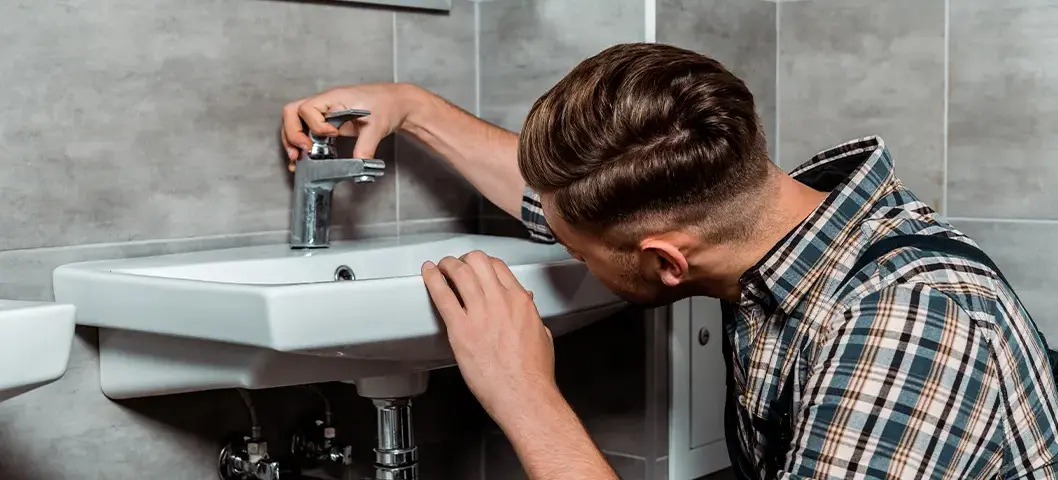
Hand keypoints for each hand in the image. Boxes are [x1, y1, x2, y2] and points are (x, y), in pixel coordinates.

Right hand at [280, 83, 424, 170]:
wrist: (397, 104)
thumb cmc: (387, 105)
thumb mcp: (378, 126)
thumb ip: (366, 146)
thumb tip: (358, 163)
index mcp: (333, 98)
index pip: (308, 109)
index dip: (316, 125)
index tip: (331, 135)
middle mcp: (325, 104)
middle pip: (292, 113)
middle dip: (292, 134)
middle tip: (303, 151)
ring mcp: (325, 114)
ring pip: (295, 123)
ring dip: (292, 141)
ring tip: (297, 159)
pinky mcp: (329, 125)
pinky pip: (307, 132)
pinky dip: (302, 145)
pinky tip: (304, 159)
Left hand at [420, 251, 556, 422]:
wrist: (523, 394)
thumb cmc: (533, 372)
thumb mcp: (541, 334)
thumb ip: (531, 315)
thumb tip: (526, 304)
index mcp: (520, 301)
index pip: (499, 267)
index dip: (484, 263)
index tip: (477, 267)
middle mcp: (500, 301)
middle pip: (478, 262)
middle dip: (465, 259)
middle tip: (457, 264)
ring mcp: (479, 313)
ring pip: (460, 272)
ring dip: (447, 264)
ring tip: (441, 265)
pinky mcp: (460, 329)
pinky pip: (442, 295)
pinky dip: (432, 279)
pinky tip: (428, 272)